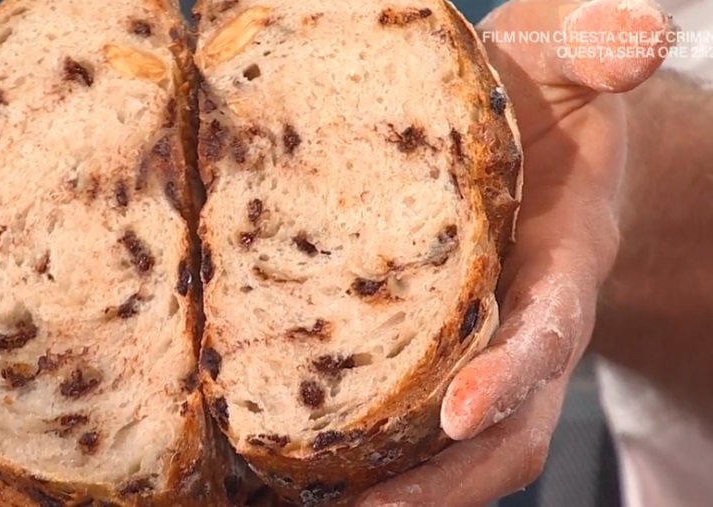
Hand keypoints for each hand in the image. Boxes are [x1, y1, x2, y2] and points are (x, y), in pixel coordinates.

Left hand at [357, 0, 672, 504]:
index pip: (549, 329)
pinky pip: (410, 412)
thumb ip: (599, 38)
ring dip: (403, 491)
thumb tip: (639, 37)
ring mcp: (483, 342)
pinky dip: (372, 453)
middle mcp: (526, 319)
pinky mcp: (435, 344)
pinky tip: (302, 465)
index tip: (459, 414)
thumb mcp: (567, 47)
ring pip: (460, 447)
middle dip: (446, 481)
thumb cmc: (548, 91)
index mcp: (565, 255)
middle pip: (506, 430)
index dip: (516, 373)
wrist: (543, 137)